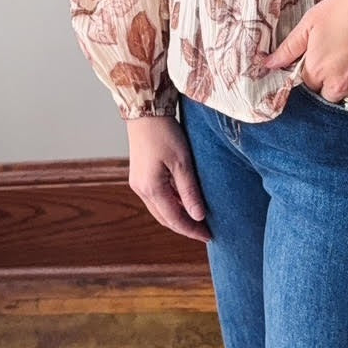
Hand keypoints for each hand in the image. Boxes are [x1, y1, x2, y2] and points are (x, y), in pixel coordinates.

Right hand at [125, 114, 212, 242]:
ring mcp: (138, 183)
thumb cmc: (165, 132)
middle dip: (185, 227)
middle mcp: (141, 190)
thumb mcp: (182, 162)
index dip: (192, 230)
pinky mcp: (140, 176)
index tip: (209, 236)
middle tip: (205, 231)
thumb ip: (190, 191)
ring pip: (160, 210)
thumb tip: (198, 216)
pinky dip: (171, 205)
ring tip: (198, 219)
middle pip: (165, 218)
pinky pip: (156, 198)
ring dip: (178, 217)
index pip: (175, 219)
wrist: (145, 112)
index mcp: (151, 188)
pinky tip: (185, 202)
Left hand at [261, 0, 347, 104]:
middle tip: (343, 60)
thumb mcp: (312, 20)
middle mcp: (337, 86)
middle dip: (330, 84)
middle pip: (327, 97)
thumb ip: (289, 47)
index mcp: (316, 70)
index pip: (307, 86)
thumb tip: (267, 65)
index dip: (314, 73)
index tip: (324, 60)